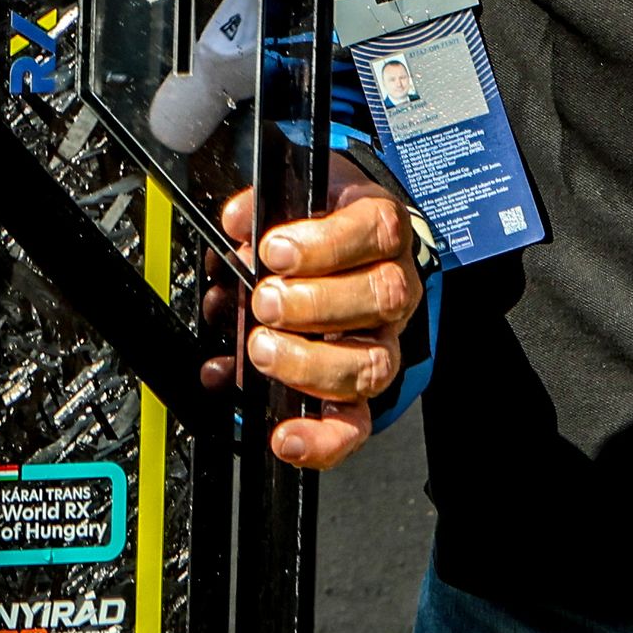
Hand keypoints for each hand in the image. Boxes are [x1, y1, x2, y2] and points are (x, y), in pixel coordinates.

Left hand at [200, 161, 421, 469]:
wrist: (344, 243)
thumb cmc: (319, 222)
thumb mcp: (298, 193)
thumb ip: (265, 203)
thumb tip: (239, 220)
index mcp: (380, 232)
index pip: (375, 233)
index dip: (325, 244)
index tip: (273, 249)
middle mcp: (392, 289)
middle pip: (380, 299)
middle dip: (312, 303)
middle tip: (264, 302)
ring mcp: (382, 342)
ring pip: (370, 365)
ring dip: (308, 363)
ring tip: (260, 349)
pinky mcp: (361, 391)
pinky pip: (355, 424)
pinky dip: (320, 438)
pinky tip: (285, 437)